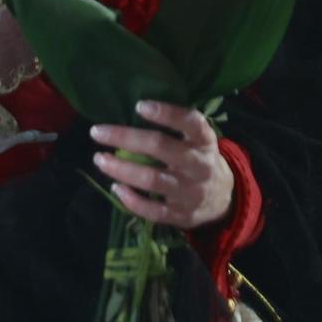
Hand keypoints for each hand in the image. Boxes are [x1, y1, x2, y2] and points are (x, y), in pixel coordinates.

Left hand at [90, 101, 234, 228]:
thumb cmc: (198, 158)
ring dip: (122, 169)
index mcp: (205, 141)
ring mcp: (191, 192)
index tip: (139, 106)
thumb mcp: (197, 139)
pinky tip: (116, 188)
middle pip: (161, 148)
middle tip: (97, 132)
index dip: (166, 113)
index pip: (190, 122)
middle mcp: (200, 165)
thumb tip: (133, 108)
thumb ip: (176, 127)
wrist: (224, 199)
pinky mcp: (182, 215)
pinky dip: (132, 201)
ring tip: (99, 159)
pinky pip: (154, 210)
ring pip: (152, 180)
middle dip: (126, 138)